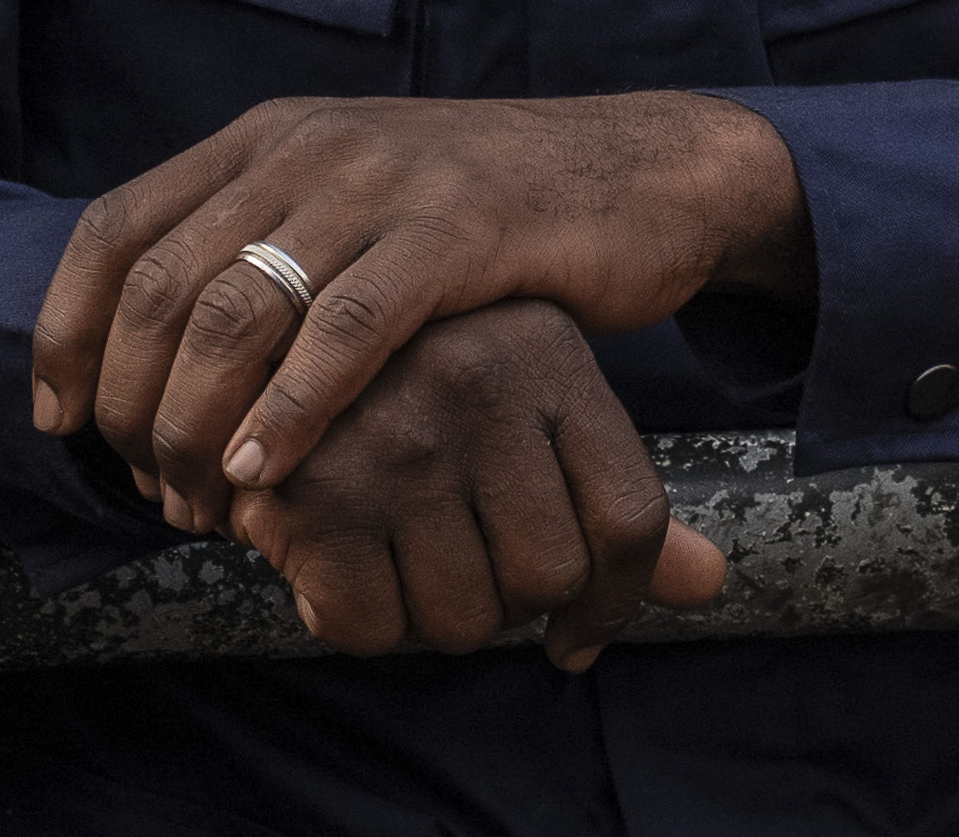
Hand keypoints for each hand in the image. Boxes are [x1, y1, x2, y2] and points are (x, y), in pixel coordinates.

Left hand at [30, 90, 808, 514]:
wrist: (629, 173)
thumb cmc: (479, 216)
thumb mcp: (348, 204)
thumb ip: (260, 248)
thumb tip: (156, 351)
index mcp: (265, 139)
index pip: (117, 225)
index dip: (68, 327)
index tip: (57, 419)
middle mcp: (307, 148)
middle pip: (165, 281)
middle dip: (133, 400)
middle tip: (145, 486)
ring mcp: (380, 183)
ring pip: (240, 306)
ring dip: (200, 420)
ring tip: (198, 501)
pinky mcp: (457, 232)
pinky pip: (347, 327)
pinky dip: (293, 406)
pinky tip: (267, 471)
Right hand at [225, 301, 728, 669]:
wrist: (249, 328)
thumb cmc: (408, 383)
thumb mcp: (525, 406)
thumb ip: (613, 503)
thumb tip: (709, 584)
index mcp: (544, 351)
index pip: (629, 521)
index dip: (611, 603)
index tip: (570, 631)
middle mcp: (477, 382)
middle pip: (549, 579)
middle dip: (500, 597)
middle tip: (448, 552)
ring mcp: (393, 433)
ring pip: (463, 618)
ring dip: (425, 612)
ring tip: (389, 546)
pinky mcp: (309, 487)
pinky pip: (368, 628)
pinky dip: (351, 619)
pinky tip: (329, 561)